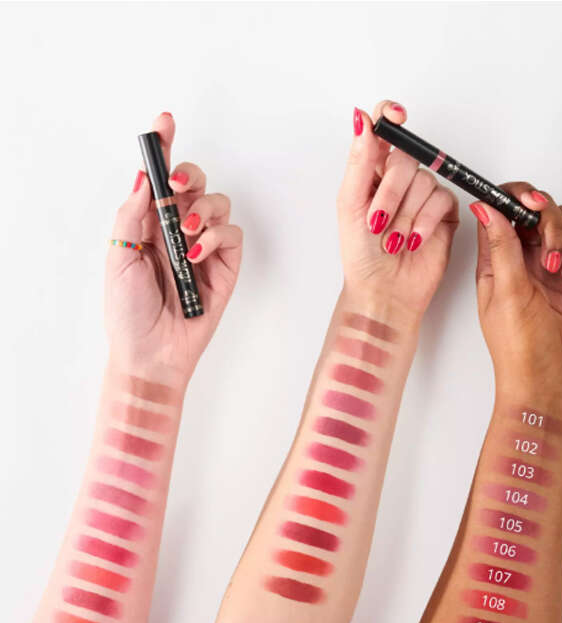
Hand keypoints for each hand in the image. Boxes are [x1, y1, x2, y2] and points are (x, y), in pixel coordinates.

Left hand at [106, 112, 242, 379]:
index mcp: (149, 224)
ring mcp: (205, 248)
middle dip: (189, 176)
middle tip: (178, 189)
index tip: (165, 121)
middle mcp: (179, 231)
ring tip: (185, 235)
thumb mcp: (118, 256)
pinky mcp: (226, 267)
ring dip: (203, 211)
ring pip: (219, 204)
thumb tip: (146, 176)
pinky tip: (196, 254)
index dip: (163, 148)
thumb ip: (133, 214)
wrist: (151, 351)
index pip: (159, 179)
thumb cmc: (128, 311)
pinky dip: (215, 237)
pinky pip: (232, 236)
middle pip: (196, 184)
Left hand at [337, 101, 458, 317]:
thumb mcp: (351, 204)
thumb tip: (362, 118)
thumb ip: (359, 160)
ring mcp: (423, 194)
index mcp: (372, 170)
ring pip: (424, 180)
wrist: (384, 291)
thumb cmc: (361, 255)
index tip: (396, 117)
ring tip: (394, 241)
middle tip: (378, 222)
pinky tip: (413, 241)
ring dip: (405, 216)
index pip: (385, 127)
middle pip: (405, 158)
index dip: (391, 115)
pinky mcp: (444, 212)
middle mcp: (399, 178)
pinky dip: (425, 222)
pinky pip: (442, 200)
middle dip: (390, 193)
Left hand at [472, 187, 561, 417]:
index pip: (503, 210)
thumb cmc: (521, 352)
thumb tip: (484, 205)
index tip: (532, 204)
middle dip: (552, 223)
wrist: (551, 389)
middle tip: (552, 256)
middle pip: (542, 212)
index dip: (518, 198)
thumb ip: (501, 246)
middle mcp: (525, 262)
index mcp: (497, 262)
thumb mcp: (507, 294)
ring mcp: (555, 271)